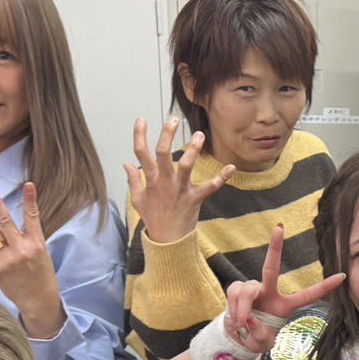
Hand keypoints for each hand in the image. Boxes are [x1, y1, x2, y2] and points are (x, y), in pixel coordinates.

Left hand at [0, 182, 66, 337]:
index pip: (33, 217)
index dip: (30, 199)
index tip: (29, 184)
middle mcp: (22, 249)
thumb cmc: (41, 276)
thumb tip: (3, 225)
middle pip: (4, 219)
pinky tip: (1, 260)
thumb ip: (27, 239)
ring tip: (6, 249)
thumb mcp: (42, 254)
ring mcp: (8, 259)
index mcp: (37, 244)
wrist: (39, 302)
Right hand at [125, 118, 234, 242]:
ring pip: (186, 166)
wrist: (167, 240)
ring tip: (200, 135)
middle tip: (173, 119)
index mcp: (150, 180)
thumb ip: (133, 180)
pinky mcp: (195, 199)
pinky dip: (222, 178)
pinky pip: (210, 187)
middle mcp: (164, 182)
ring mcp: (180, 190)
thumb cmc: (153, 218)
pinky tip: (232, 167)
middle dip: (167, 134)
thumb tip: (126, 164)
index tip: (141, 119)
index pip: (141, 153)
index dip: (139, 135)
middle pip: (163, 153)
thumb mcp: (138, 200)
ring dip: (193, 149)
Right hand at [222, 225, 345, 353]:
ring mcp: (253, 288)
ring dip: (243, 310)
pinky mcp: (238, 288)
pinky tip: (235, 320)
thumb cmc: (256, 338)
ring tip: (242, 325)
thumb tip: (250, 319)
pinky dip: (234, 309)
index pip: (309, 295)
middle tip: (279, 227)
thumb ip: (260, 334)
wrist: (237, 337)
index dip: (325, 287)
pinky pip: (235, 295)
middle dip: (275, 247)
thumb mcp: (261, 344)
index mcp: (285, 306)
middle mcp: (270, 292)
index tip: (342, 276)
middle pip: (271, 267)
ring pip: (247, 291)